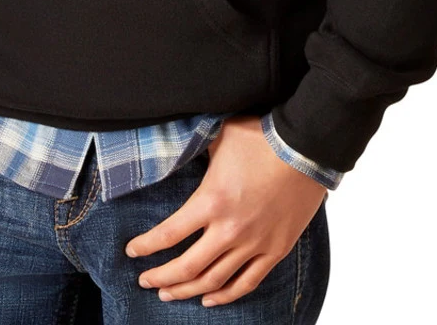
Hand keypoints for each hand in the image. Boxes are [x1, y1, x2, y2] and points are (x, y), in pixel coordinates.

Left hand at [124, 114, 327, 307]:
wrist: (304, 148)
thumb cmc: (261, 138)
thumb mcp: (219, 138)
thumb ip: (198, 150)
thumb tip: (180, 149)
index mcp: (211, 201)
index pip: (169, 234)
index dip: (146, 247)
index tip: (132, 252)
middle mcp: (229, 229)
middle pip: (187, 267)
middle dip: (161, 277)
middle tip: (145, 281)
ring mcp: (254, 244)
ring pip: (214, 280)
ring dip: (187, 290)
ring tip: (168, 294)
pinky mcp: (275, 250)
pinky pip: (247, 282)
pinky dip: (226, 295)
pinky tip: (210, 299)